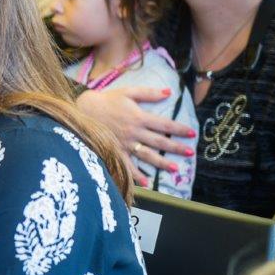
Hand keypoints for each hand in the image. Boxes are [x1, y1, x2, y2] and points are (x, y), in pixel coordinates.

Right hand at [76, 87, 195, 180]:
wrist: (83, 110)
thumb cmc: (106, 100)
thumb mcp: (128, 92)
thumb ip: (148, 93)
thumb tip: (168, 92)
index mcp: (139, 117)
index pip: (164, 124)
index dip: (179, 129)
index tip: (192, 134)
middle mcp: (134, 132)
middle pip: (159, 141)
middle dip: (175, 147)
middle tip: (190, 152)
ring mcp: (124, 144)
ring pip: (146, 155)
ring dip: (161, 163)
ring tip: (174, 168)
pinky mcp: (115, 151)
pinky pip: (127, 165)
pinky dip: (136, 175)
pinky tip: (146, 183)